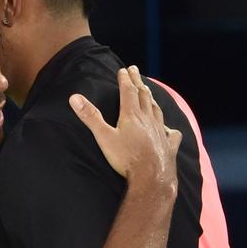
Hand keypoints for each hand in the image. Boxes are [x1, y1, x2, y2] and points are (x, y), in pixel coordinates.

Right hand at [69, 65, 180, 188]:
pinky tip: (170, 130)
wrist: (151, 177)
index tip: (123, 70)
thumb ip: (90, 117)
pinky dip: (170, 129)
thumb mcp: (104, 137)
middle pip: (143, 96)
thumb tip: (74, 98)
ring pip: (157, 110)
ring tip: (149, 93)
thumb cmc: (126, 158)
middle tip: (136, 71)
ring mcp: (161, 132)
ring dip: (152, 99)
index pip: (128, 91)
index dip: (125, 80)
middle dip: (138, 83)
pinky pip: (172, 134)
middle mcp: (148, 119)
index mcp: (132, 115)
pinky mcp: (169, 146)